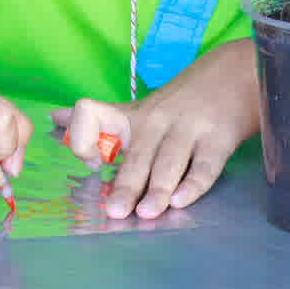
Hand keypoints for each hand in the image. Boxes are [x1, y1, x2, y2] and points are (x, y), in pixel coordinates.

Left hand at [53, 39, 259, 219]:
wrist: (236, 75)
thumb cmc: (180, 102)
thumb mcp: (138, 108)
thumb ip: (98, 119)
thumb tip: (53, 118)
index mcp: (132, 116)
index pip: (94, 115)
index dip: (84, 135)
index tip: (86, 161)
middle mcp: (157, 120)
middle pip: (137, 153)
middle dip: (125, 184)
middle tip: (113, 212)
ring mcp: (189, 128)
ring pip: (169, 161)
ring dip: (158, 189)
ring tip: (146, 213)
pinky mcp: (219, 138)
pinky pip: (206, 165)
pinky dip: (195, 183)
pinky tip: (183, 200)